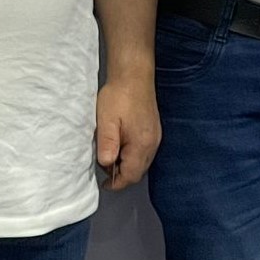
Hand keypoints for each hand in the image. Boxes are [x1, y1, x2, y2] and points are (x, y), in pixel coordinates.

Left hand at [95, 73, 160, 190]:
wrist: (133, 74)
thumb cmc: (119, 96)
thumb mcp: (106, 121)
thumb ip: (107, 144)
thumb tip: (106, 164)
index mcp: (142, 145)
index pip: (131, 176)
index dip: (116, 183)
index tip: (104, 184)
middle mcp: (152, 144)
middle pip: (138, 171)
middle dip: (121, 174)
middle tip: (104, 166)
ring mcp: (155, 136)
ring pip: (141, 161)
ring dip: (126, 163)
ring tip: (109, 153)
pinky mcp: (153, 129)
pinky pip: (144, 151)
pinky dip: (132, 154)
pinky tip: (120, 143)